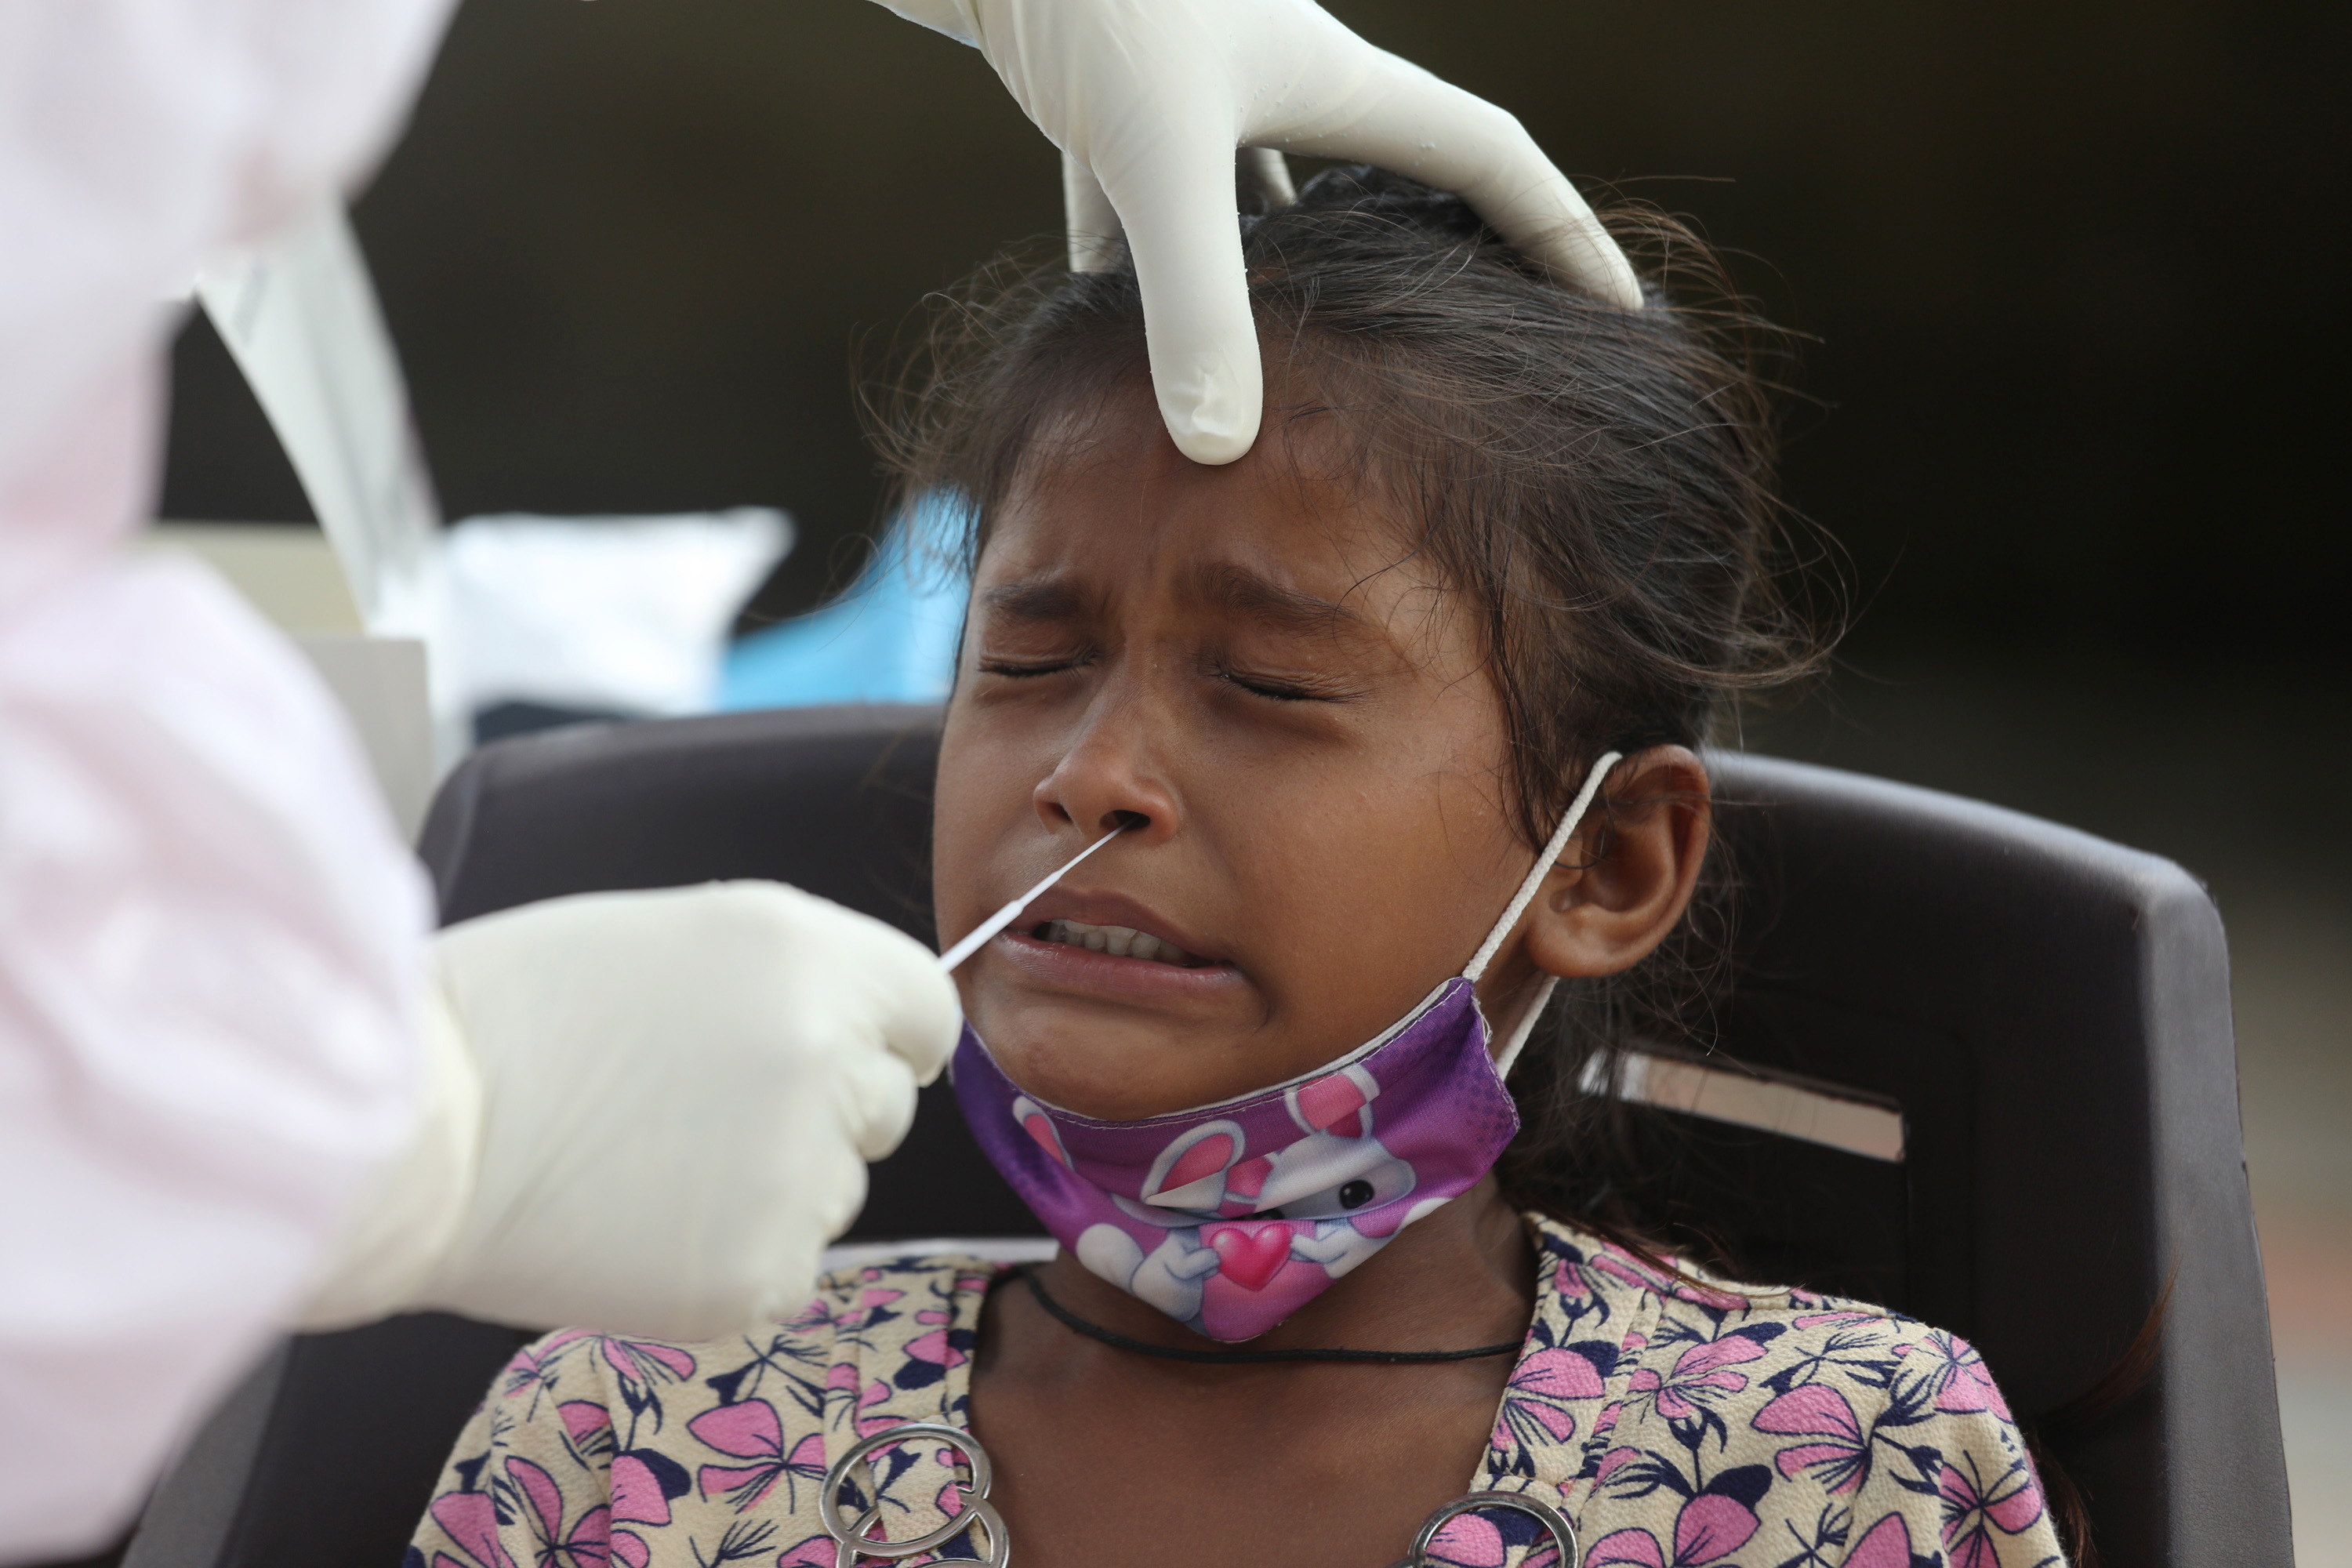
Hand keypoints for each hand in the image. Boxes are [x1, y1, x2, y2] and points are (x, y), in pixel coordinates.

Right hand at [301, 882, 959, 1339]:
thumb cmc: (509, 1017)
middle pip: (884, 1105)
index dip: (880, 1034)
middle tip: (698, 1110)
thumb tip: (855, 1025)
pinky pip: (787, 1268)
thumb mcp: (670, 940)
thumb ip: (783, 980)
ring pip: (837, 1190)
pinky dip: (729, 1258)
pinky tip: (638, 1224)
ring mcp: (801, 1173)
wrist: (408, 1133)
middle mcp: (826, 1056)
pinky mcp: (760, 1273)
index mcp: (807, 955)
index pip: (926, 1008)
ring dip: (772, 1185)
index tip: (836, 1052)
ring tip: (646, 1162)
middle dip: (819, 1111)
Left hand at [873, 0, 1639, 465]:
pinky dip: (1130, 274)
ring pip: (1255, 207)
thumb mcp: (1156, 150)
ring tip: (1293, 378)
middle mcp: (1273, 81)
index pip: (1485, 162)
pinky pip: (1132, 206)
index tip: (1619, 313)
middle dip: (1434, 267)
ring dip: (1272, 283)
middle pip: (1386, 186)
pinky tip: (1111, 351)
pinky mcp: (1095, 100)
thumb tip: (1224, 449)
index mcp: (1335, 81)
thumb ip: (1194, 301)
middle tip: (1477, 353)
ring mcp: (1186, 91)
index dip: (1559, 236)